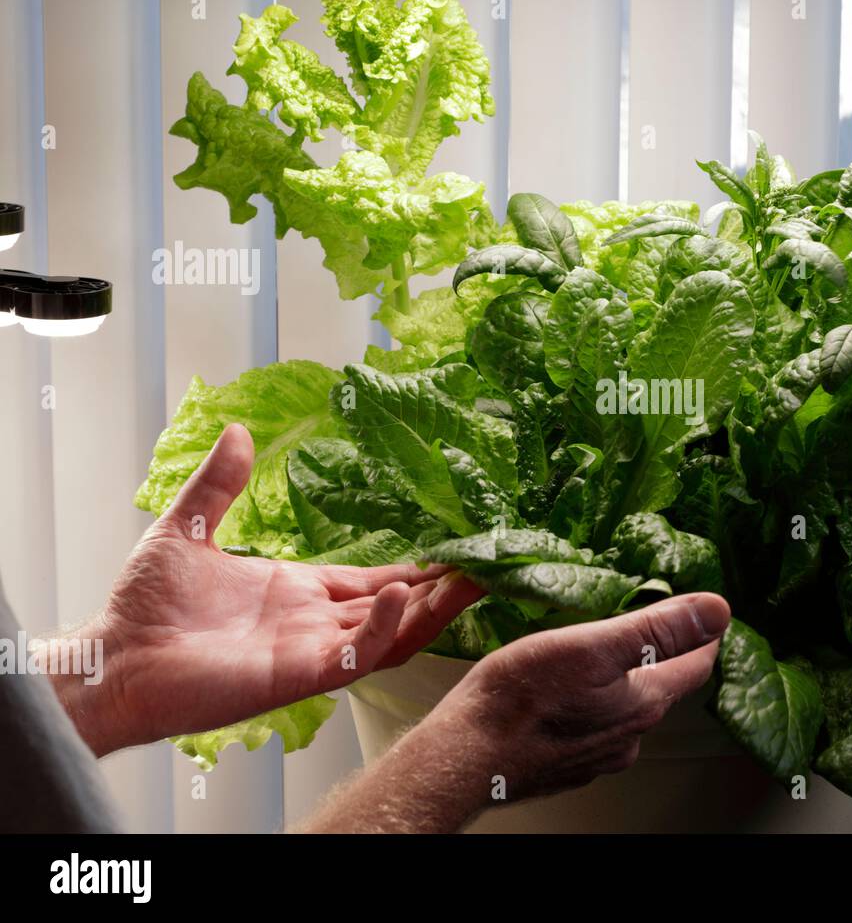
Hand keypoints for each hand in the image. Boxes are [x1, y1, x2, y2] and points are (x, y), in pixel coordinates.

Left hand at [48, 424, 482, 755]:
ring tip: (470, 581)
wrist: (112, 656)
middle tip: (485, 566)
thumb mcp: (187, 527)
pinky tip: (400, 596)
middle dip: (441, 590)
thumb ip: (219, 483)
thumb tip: (237, 430)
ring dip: (430, 611)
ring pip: (389, 635)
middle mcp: (312, 623)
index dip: (412, 570)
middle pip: (395, 609)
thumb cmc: (142, 605)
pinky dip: (381, 629)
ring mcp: (309, 651)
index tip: (452, 551)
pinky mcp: (297, 675)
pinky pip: (353, 655)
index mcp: (296, 591)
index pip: (372, 581)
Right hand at [299, 592, 730, 832]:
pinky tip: (564, 689)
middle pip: (661, 686)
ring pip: (623, 707)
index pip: (697, 665)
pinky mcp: (563, 764)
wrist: (463, 758)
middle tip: (654, 620)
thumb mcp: (592, 646)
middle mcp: (627, 736)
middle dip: (661, 653)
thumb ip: (657, 629)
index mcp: (643, 703)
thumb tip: (718, 609)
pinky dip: (589, 702)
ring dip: (621, 678)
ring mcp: (596, 755)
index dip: (705, 634)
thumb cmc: (520, 699)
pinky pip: (591, 726)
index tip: (708, 613)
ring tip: (603, 649)